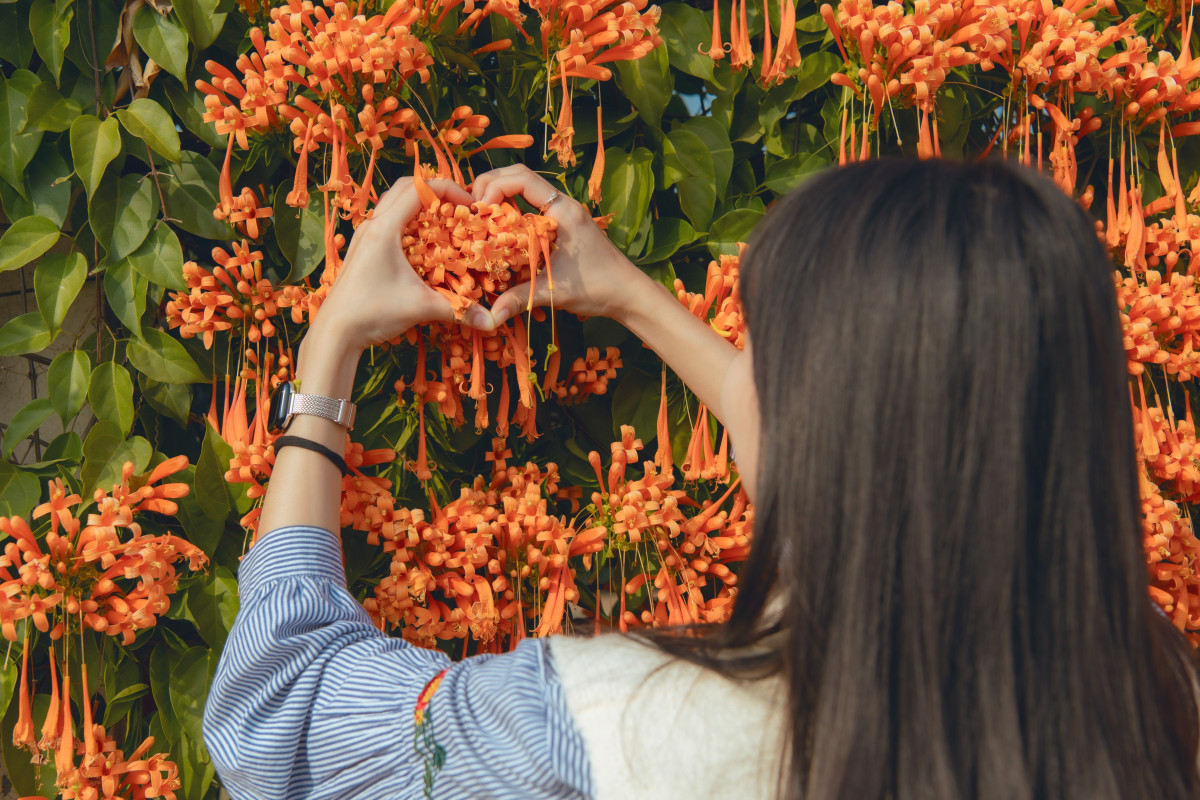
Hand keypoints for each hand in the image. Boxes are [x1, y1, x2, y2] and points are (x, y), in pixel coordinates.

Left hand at [311, 177, 492, 353]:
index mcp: (385, 229)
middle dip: (435, 191)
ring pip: (393, 202)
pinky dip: (407, 220)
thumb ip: (460, 310)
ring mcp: (364, 236)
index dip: (449, 189)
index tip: (469, 203)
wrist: (335, 333)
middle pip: (404, 188)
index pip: (419, 188)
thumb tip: (493, 321)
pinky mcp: (362, 249)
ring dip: (419, 205)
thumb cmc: (372, 313)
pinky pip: (386, 220)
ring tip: (443, 221)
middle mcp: (372, 225)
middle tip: (458, 207)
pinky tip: (422, 243)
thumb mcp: (421, 308)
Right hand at [471, 165, 652, 326]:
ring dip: (500, 196)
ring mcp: (564, 213)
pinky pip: (531, 206)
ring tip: (479, 216)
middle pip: (518, 176)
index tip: (478, 209)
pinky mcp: (563, 224)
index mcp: (563, 211)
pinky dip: (511, 210)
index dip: (493, 187)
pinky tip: (499, 229)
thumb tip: (489, 316)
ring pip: (524, 189)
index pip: (521, 178)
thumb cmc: (598, 287)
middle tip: (470, 208)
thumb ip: (520, 298)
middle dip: (490, 186)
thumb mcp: (555, 291)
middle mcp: (563, 205)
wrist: (629, 294)